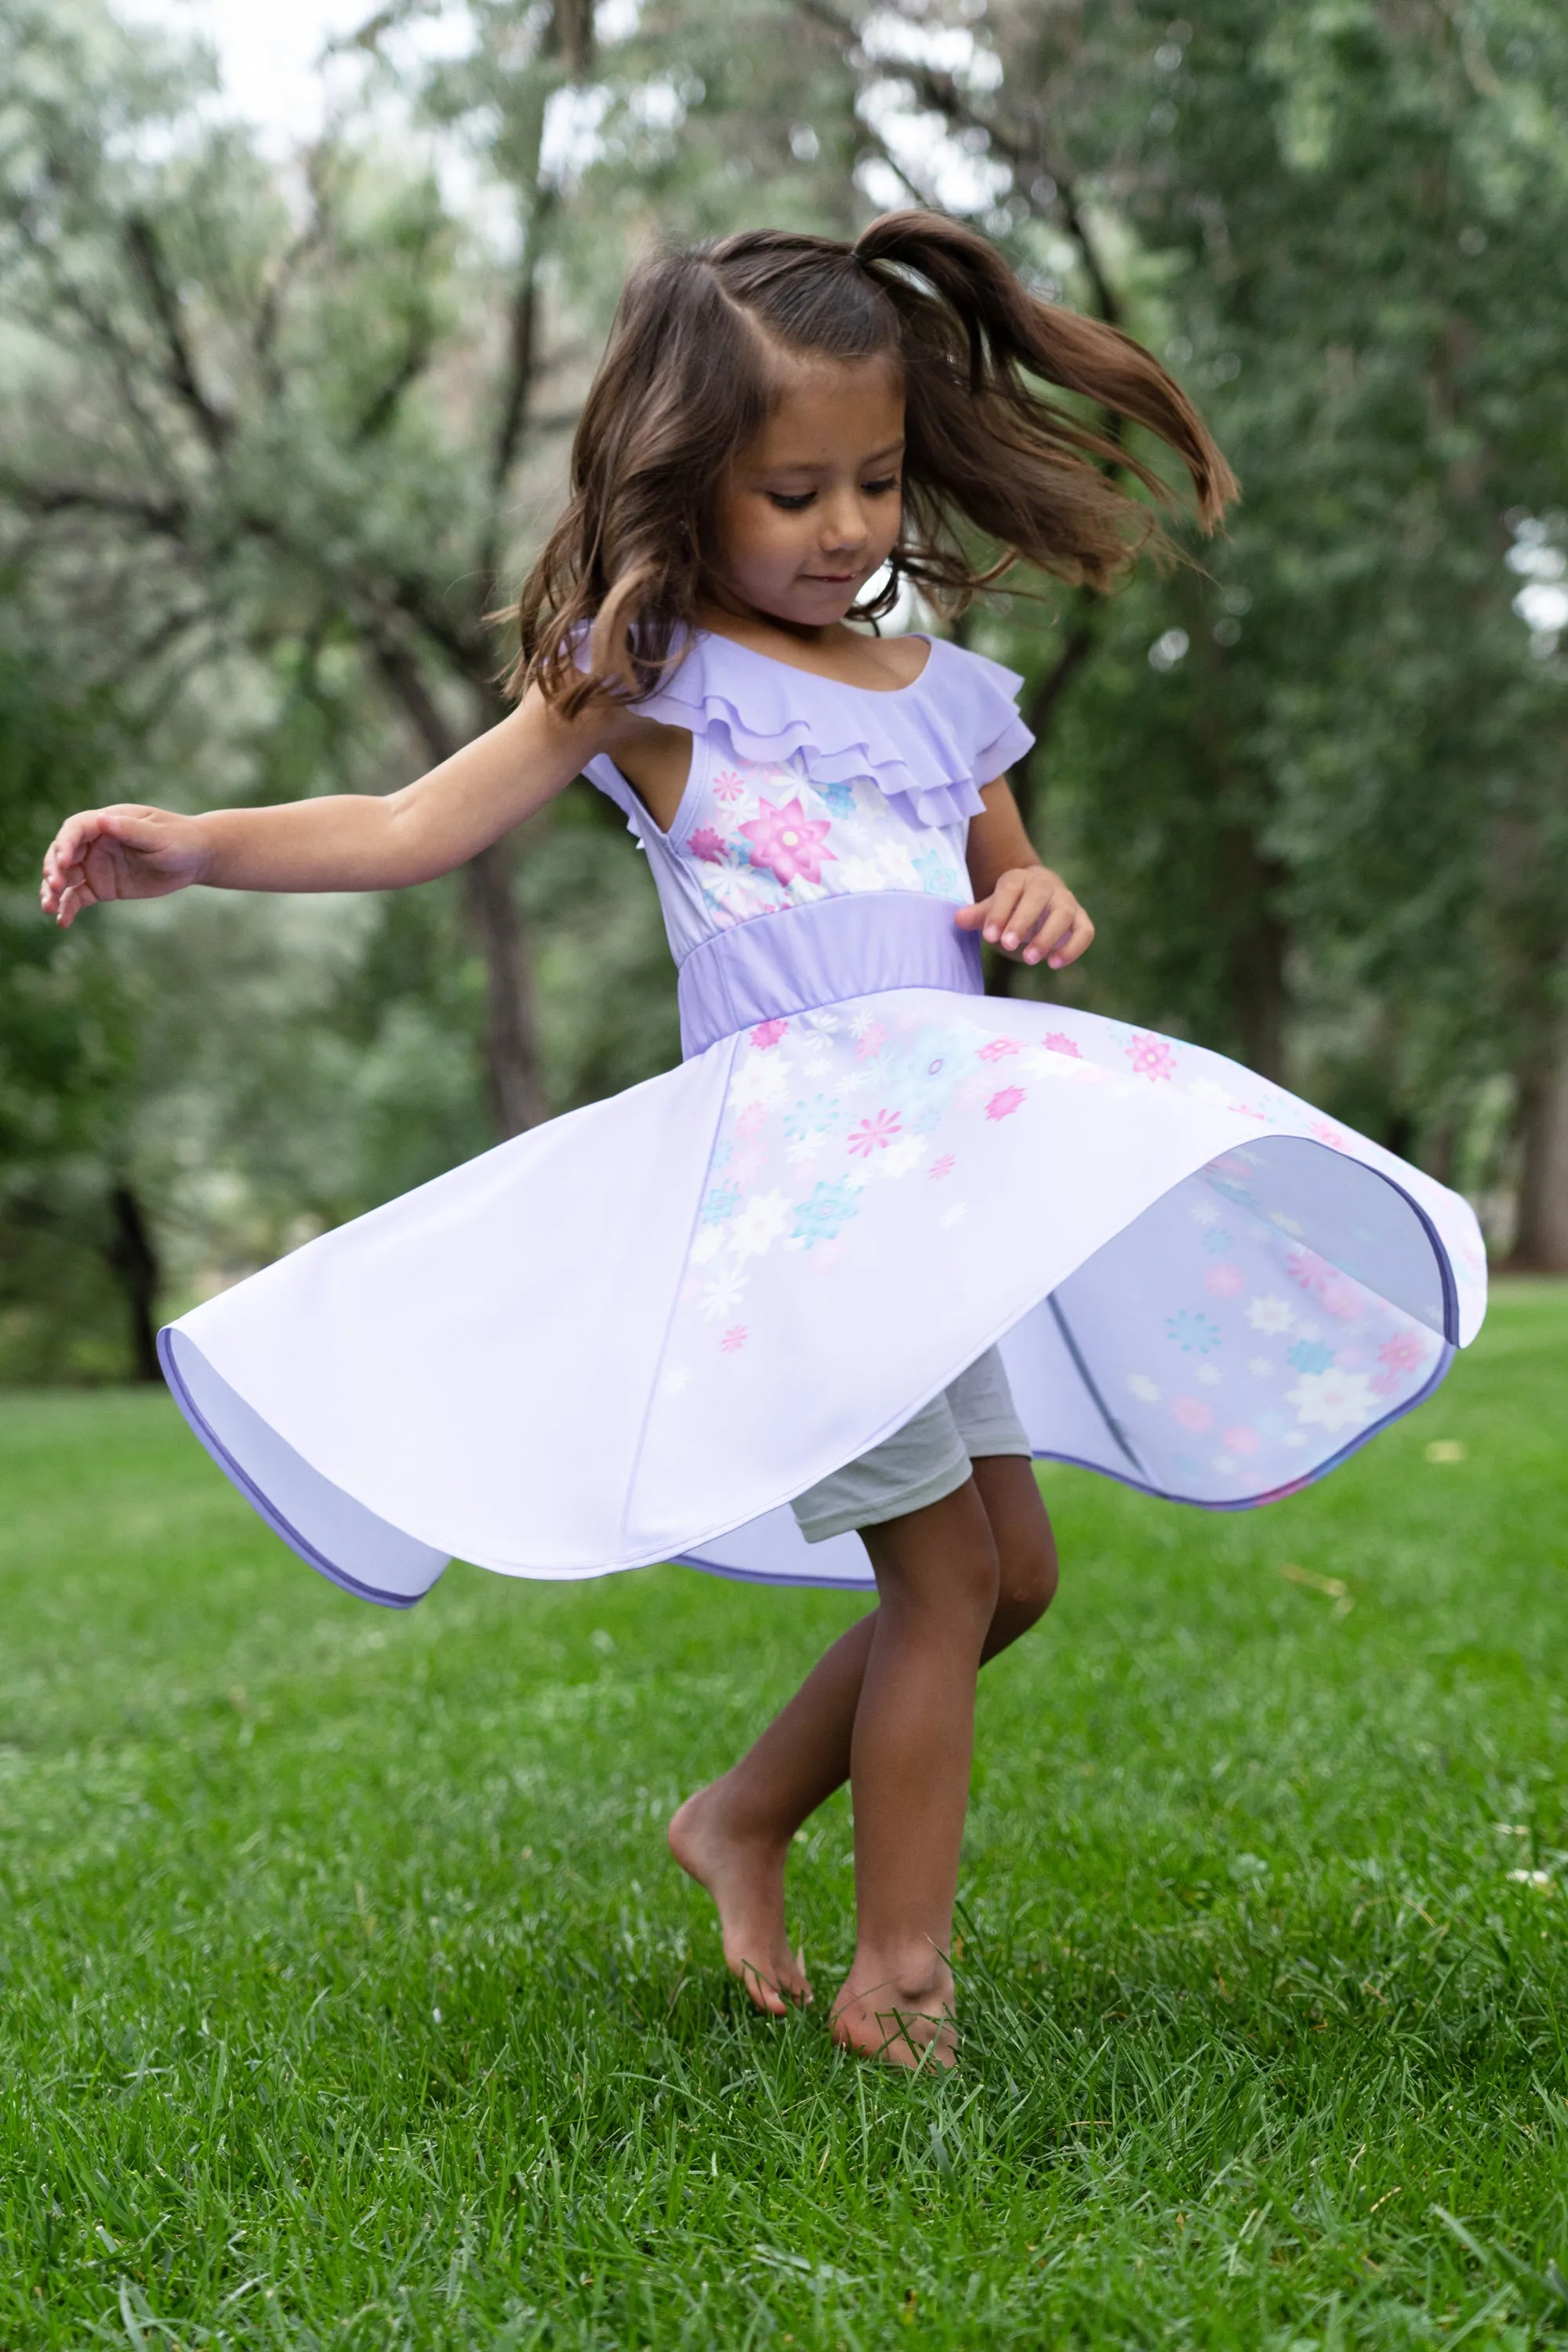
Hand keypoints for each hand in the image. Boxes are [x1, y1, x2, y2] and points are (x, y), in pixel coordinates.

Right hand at [40, 803, 208, 927]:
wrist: (195, 859)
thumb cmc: (180, 840)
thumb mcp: (159, 836)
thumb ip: (131, 831)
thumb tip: (102, 820)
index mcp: (106, 822)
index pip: (76, 829)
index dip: (65, 844)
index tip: (63, 861)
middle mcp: (95, 842)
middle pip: (63, 854)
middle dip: (54, 870)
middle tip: (54, 886)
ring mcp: (96, 865)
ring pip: (65, 877)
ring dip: (53, 891)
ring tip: (48, 908)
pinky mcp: (102, 886)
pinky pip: (79, 897)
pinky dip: (68, 908)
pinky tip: (62, 922)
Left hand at [956, 864, 1093, 968]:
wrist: (1037, 900)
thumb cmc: (1010, 907)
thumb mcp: (991, 909)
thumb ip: (978, 915)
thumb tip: (958, 919)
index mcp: (1020, 879)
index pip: (1011, 889)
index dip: (1000, 912)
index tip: (989, 936)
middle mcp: (1046, 886)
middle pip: (1039, 897)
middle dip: (1023, 921)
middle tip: (1008, 945)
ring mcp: (1066, 902)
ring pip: (1064, 914)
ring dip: (1047, 937)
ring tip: (1029, 959)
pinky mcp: (1081, 919)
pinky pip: (1085, 931)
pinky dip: (1073, 948)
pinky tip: (1054, 963)